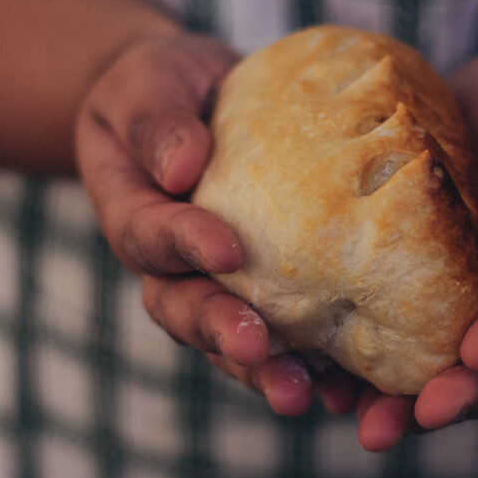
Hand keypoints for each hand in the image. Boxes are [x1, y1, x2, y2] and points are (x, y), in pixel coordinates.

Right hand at [75, 35, 357, 414]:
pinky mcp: (260, 289)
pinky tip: (343, 388)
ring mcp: (213, 284)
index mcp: (135, 214)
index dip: (185, 245)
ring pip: (228, 338)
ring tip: (300, 393)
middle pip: (184, 310)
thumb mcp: (150, 84)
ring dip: (262, 369)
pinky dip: (307, 366)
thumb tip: (181, 168)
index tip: (228, 250)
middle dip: (220, 333)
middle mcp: (170, 265)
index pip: (151, 237)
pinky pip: (278, 335)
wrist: (193, 101)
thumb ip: (158, 122)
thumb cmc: (164, 87)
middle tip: (258, 348)